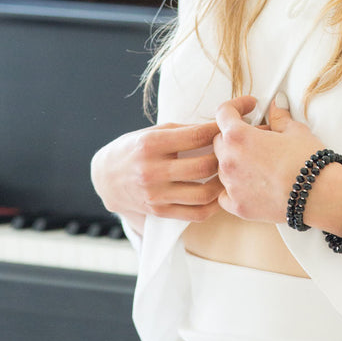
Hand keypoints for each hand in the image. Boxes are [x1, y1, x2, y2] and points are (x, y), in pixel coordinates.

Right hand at [91, 121, 222, 221]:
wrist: (106, 177)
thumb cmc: (135, 149)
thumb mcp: (153, 132)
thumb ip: (184, 131)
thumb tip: (219, 127)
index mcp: (151, 144)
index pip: (196, 136)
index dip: (220, 130)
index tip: (233, 127)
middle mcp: (152, 170)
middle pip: (203, 166)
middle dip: (225, 158)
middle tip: (234, 153)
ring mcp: (155, 194)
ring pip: (203, 194)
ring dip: (223, 184)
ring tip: (229, 174)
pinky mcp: (159, 211)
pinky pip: (196, 213)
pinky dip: (214, 205)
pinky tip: (219, 194)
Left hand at [212, 94, 325, 223]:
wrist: (319, 195)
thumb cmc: (308, 161)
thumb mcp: (295, 130)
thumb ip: (279, 116)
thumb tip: (276, 105)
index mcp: (238, 136)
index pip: (224, 113)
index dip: (236, 106)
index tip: (249, 107)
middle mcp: (229, 160)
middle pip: (220, 140)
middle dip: (236, 135)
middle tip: (259, 137)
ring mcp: (231, 185)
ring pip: (222, 167)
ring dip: (236, 161)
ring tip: (261, 162)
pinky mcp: (237, 206)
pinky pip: (225, 194)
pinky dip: (234, 188)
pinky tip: (252, 184)